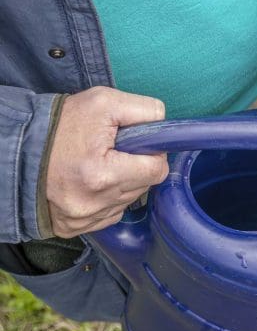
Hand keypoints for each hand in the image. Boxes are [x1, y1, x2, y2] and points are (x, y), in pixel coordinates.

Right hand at [45, 87, 168, 237]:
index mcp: (103, 175)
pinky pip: (108, 215)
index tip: (137, 145)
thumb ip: (145, 110)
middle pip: (144, 187)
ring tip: (97, 165)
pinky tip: (89, 182)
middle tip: (114, 151)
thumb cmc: (60, 125)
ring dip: (121, 184)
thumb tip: (166, 125)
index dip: (152, 153)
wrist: (17, 148)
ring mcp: (82, 219)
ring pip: (126, 201)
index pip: (156, 170)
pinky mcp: (73, 228)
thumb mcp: (103, 103)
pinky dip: (105, 199)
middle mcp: (92, 204)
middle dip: (136, 167)